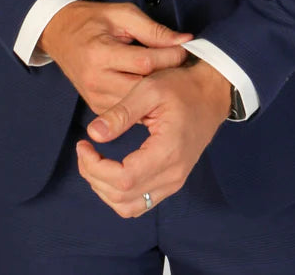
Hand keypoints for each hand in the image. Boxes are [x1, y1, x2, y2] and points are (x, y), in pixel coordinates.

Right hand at [38, 0, 193, 115]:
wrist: (61, 35)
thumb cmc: (91, 21)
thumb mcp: (122, 14)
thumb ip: (153, 30)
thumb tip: (183, 40)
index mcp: (100, 53)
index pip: (144, 62)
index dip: (170, 56)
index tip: (185, 48)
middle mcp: (96, 79)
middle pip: (143, 87)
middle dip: (166, 77)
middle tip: (182, 66)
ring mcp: (94, 96)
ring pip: (137, 104)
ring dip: (156, 92)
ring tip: (170, 77)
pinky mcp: (96, 106)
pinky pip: (128, 110)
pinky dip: (143, 101)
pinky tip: (153, 89)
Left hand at [75, 56, 231, 217]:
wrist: (211, 94)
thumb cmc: (181, 87)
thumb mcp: (149, 90)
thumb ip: (121, 112)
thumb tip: (93, 134)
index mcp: (167, 151)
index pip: (123, 179)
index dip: (95, 167)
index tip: (83, 144)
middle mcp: (173, 174)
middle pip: (122, 198)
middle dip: (94, 177)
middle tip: (84, 150)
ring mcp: (174, 181)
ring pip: (129, 207)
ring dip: (104, 190)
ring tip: (93, 161)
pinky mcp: (173, 181)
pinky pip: (140, 203)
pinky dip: (119, 194)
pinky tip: (110, 170)